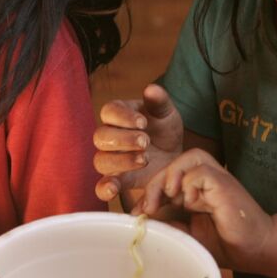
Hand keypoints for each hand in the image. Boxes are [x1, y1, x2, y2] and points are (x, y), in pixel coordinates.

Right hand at [93, 84, 184, 203]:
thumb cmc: (166, 132)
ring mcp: (111, 160)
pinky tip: (114, 188)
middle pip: (101, 136)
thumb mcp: (168, 115)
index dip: (122, 117)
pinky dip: (104, 188)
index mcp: (119, 115)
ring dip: (121, 161)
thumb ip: (160, 102)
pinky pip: (101, 187)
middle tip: (145, 142)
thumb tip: (151, 88)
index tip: (143, 123)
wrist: (175, 159)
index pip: (109, 111)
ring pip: (101, 160)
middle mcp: (109, 137)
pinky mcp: (117, 181)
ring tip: (144, 160)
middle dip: (123, 139)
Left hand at [136, 149, 272, 268]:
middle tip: (146, 208)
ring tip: (167, 196)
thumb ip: (167, 223)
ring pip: (190, 157)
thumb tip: (140, 217)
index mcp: (195, 191)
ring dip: (172, 175)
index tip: (138, 213)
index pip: (167, 177)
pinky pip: (202, 171)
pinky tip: (192, 204)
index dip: (150, 190)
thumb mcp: (186, 234)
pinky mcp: (224, 183)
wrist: (254, 250)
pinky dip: (191, 184)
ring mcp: (216, 180)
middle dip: (155, 183)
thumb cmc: (224, 244)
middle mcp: (205, 182)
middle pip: (175, 164)